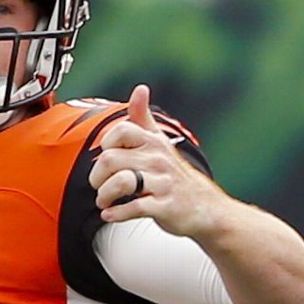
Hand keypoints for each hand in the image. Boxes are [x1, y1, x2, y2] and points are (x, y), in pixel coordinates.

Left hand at [87, 84, 226, 238]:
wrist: (206, 208)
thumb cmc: (176, 176)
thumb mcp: (161, 142)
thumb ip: (144, 118)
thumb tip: (139, 89)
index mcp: (153, 142)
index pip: (121, 131)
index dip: (106, 144)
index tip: (106, 157)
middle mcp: (158, 160)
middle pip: (111, 159)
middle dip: (97, 176)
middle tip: (99, 185)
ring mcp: (163, 183)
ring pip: (121, 182)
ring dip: (104, 195)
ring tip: (105, 201)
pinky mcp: (165, 207)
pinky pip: (135, 207)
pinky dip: (117, 213)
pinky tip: (110, 214)